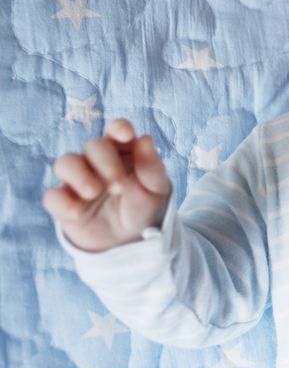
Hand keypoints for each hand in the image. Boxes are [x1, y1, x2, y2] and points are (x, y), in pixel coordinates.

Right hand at [43, 119, 171, 252]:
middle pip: (93, 146)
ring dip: (79, 175)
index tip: (126, 134)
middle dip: (106, 162)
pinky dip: (62, 202)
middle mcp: (96, 161)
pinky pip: (53, 197)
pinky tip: (77, 212)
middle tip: (119, 186)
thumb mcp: (156, 188)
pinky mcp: (63, 203)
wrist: (130, 239)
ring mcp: (77, 180)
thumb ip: (151, 166)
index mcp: (122, 151)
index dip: (119, 128)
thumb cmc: (143, 206)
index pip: (115, 131)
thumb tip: (145, 138)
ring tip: (93, 192)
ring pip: (65, 163)